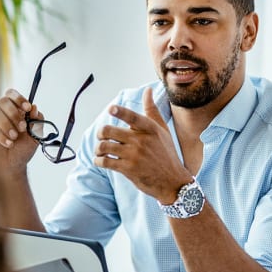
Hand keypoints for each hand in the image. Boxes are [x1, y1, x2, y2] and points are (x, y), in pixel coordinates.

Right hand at [0, 89, 43, 177]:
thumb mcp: (35, 136)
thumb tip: (35, 109)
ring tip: (14, 138)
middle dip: (14, 113)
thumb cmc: (21, 151)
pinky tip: (8, 143)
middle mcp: (0, 113)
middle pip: (3, 100)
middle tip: (21, 128)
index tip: (27, 108)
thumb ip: (37, 122)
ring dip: (7, 125)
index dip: (19, 98)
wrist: (12, 168)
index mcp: (13, 110)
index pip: (11, 94)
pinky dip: (0, 135)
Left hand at [94, 88, 193, 203]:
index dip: (120, 112)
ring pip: (104, 146)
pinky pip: (105, 161)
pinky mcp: (128, 169)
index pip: (132, 116)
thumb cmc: (166, 153)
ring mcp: (134, 155)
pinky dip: (98, 160)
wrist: (172, 181)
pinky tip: (101, 161)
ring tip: (100, 150)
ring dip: (98, 148)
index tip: (111, 109)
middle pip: (109, 131)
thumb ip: (152, 110)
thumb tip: (148, 90)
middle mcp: (141, 140)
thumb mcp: (162, 130)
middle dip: (101, 133)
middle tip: (102, 137)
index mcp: (149, 128)